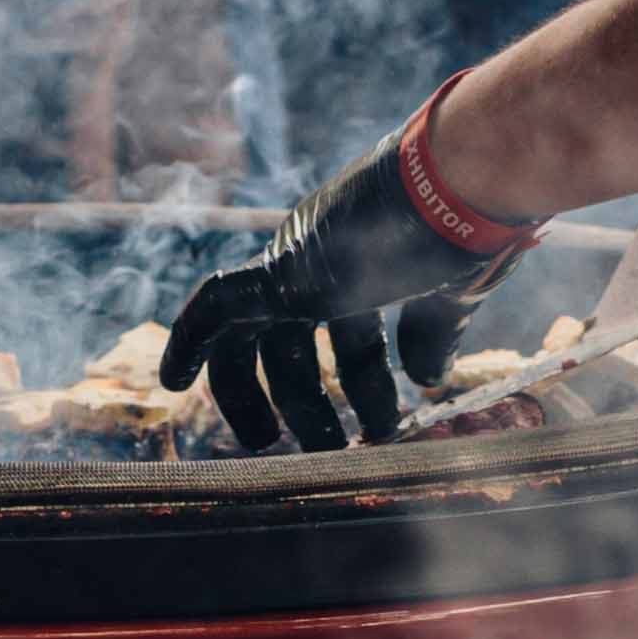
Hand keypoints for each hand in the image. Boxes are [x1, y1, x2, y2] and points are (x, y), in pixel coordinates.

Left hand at [158, 81, 537, 450]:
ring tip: (311, 452)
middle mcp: (320, 265)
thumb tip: (428, 380)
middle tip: (331, 449)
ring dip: (268, 402)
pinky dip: (188, 339)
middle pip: (292, 345)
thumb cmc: (466, 229)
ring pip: (256, 344)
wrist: (458, 186)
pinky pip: (216, 305)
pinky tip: (171, 382)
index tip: (376, 422)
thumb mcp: (449, 291)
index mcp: (362, 266)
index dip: (357, 377)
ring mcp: (297, 266)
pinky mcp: (281, 272)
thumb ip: (432, 331)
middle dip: (307, 402)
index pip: (346, 331)